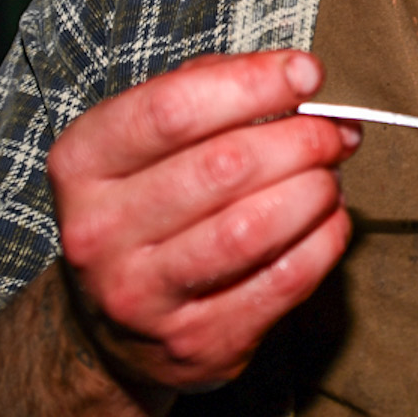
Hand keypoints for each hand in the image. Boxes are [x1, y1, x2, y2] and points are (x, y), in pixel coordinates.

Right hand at [49, 51, 356, 392]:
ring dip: (315, 190)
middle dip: (301, 138)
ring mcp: (143, 296)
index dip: (253, 84)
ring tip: (331, 175)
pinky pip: (282, 282)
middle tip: (335, 131)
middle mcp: (99, 233)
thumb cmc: (147, 206)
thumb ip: (209, 89)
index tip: (307, 74)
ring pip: (252, 228)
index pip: (172, 109)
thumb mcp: (148, 139)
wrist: (112, 330)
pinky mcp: (195, 342)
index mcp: (82, 164)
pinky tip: (329, 219)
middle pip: (223, 166)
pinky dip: (324, 241)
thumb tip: (293, 76)